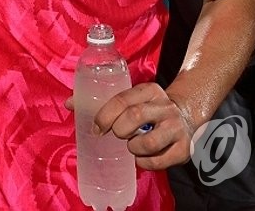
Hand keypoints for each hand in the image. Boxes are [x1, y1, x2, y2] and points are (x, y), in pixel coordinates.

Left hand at [68, 82, 196, 170]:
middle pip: (134, 117)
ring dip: (132, 148)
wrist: (185, 115)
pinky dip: (145, 163)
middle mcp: (165, 106)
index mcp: (149, 91)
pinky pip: (158, 162)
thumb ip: (103, 101)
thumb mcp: (132, 98)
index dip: (104, 116)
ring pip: (147, 142)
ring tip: (132, 146)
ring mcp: (176, 127)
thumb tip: (70, 103)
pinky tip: (142, 158)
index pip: (122, 100)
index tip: (97, 129)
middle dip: (118, 130)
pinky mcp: (184, 148)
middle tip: (118, 135)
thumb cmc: (148, 109)